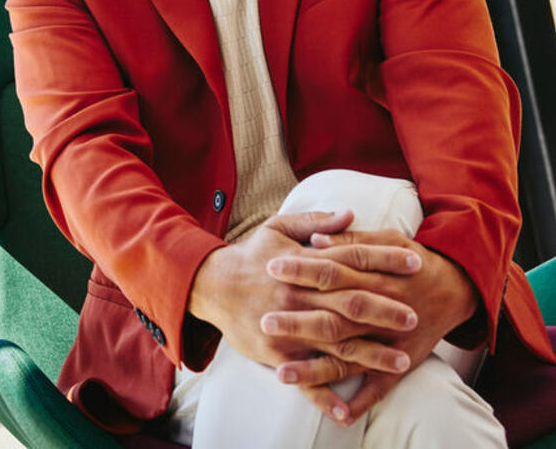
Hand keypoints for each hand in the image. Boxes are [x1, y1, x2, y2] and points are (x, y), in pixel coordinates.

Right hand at [188, 211, 420, 374]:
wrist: (210, 284)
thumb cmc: (249, 255)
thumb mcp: (278, 228)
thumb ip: (315, 223)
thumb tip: (350, 214)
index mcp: (303, 265)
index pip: (352, 261)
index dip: (384, 261)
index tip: (416, 263)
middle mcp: (299, 297)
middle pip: (349, 304)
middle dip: (385, 310)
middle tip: (414, 316)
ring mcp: (288, 327)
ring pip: (335, 342)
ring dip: (370, 353)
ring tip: (402, 360)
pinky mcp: (275, 353)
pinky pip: (303, 379)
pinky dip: (324, 396)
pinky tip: (347, 412)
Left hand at [264, 229, 478, 424]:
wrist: (455, 287)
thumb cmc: (411, 259)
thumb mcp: (387, 239)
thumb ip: (350, 241)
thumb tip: (314, 241)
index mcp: (375, 277)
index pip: (332, 271)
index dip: (302, 269)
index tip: (271, 267)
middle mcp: (381, 312)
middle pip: (335, 317)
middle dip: (300, 321)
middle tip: (265, 322)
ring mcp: (390, 342)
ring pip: (349, 358)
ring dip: (316, 369)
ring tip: (282, 374)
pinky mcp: (400, 363)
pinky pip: (379, 388)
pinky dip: (359, 403)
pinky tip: (337, 416)